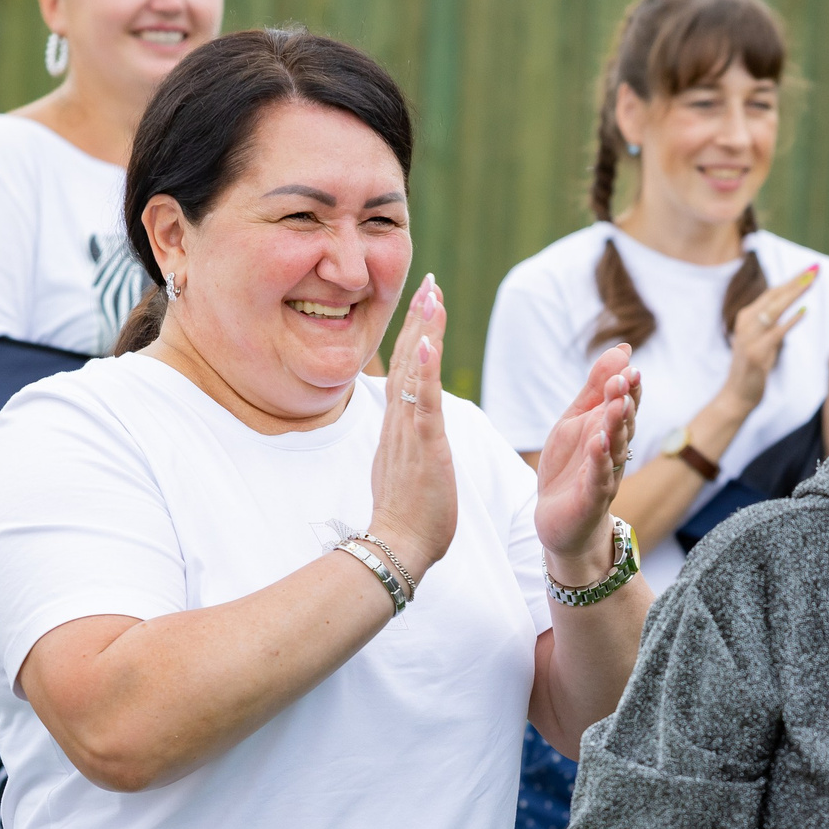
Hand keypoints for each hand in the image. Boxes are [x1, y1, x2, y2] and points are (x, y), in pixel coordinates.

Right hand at [367, 275, 458, 584]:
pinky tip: (427, 342)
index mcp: (398, 428)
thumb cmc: (407, 518)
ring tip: (430, 295)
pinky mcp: (422, 447)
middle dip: (418, 320)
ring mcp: (408, 432)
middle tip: (428, 282)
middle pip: (406, 360)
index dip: (413, 335)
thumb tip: (410, 431)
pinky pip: (422, 403)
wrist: (398, 547)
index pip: (405, 371)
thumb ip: (408, 445)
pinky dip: (424, 371)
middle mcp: (399, 422)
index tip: (423, 303)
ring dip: (422, 331)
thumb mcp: (406, 470)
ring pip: (413, 371)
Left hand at [533, 343, 639, 578]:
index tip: (630, 365)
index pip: (625, 404)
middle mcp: (614, 451)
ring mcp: (605, 475)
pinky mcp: (591, 499)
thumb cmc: (570, 467)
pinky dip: (599, 461)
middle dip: (625, 402)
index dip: (629, 387)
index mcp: (610, 430)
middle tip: (626, 379)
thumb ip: (596, 388)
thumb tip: (623, 348)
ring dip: (616, 426)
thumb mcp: (577, 420)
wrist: (560, 519)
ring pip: (615, 449)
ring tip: (616, 405)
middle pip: (623, 424)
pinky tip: (598, 443)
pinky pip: (598, 477)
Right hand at [718, 266, 817, 415]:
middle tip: (816, 267)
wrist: (736, 396)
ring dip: (795, 293)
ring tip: (812, 281)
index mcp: (747, 317)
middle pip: (775, 295)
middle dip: (796, 280)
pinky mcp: (756, 353)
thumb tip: (792, 309)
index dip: (792, 279)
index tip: (810, 268)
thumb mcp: (762, 340)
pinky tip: (805, 312)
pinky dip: (791, 321)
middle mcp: (746, 322)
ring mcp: (749, 337)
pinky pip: (777, 333)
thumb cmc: (753, 369)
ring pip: (775, 309)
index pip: (773, 292)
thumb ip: (772, 324)